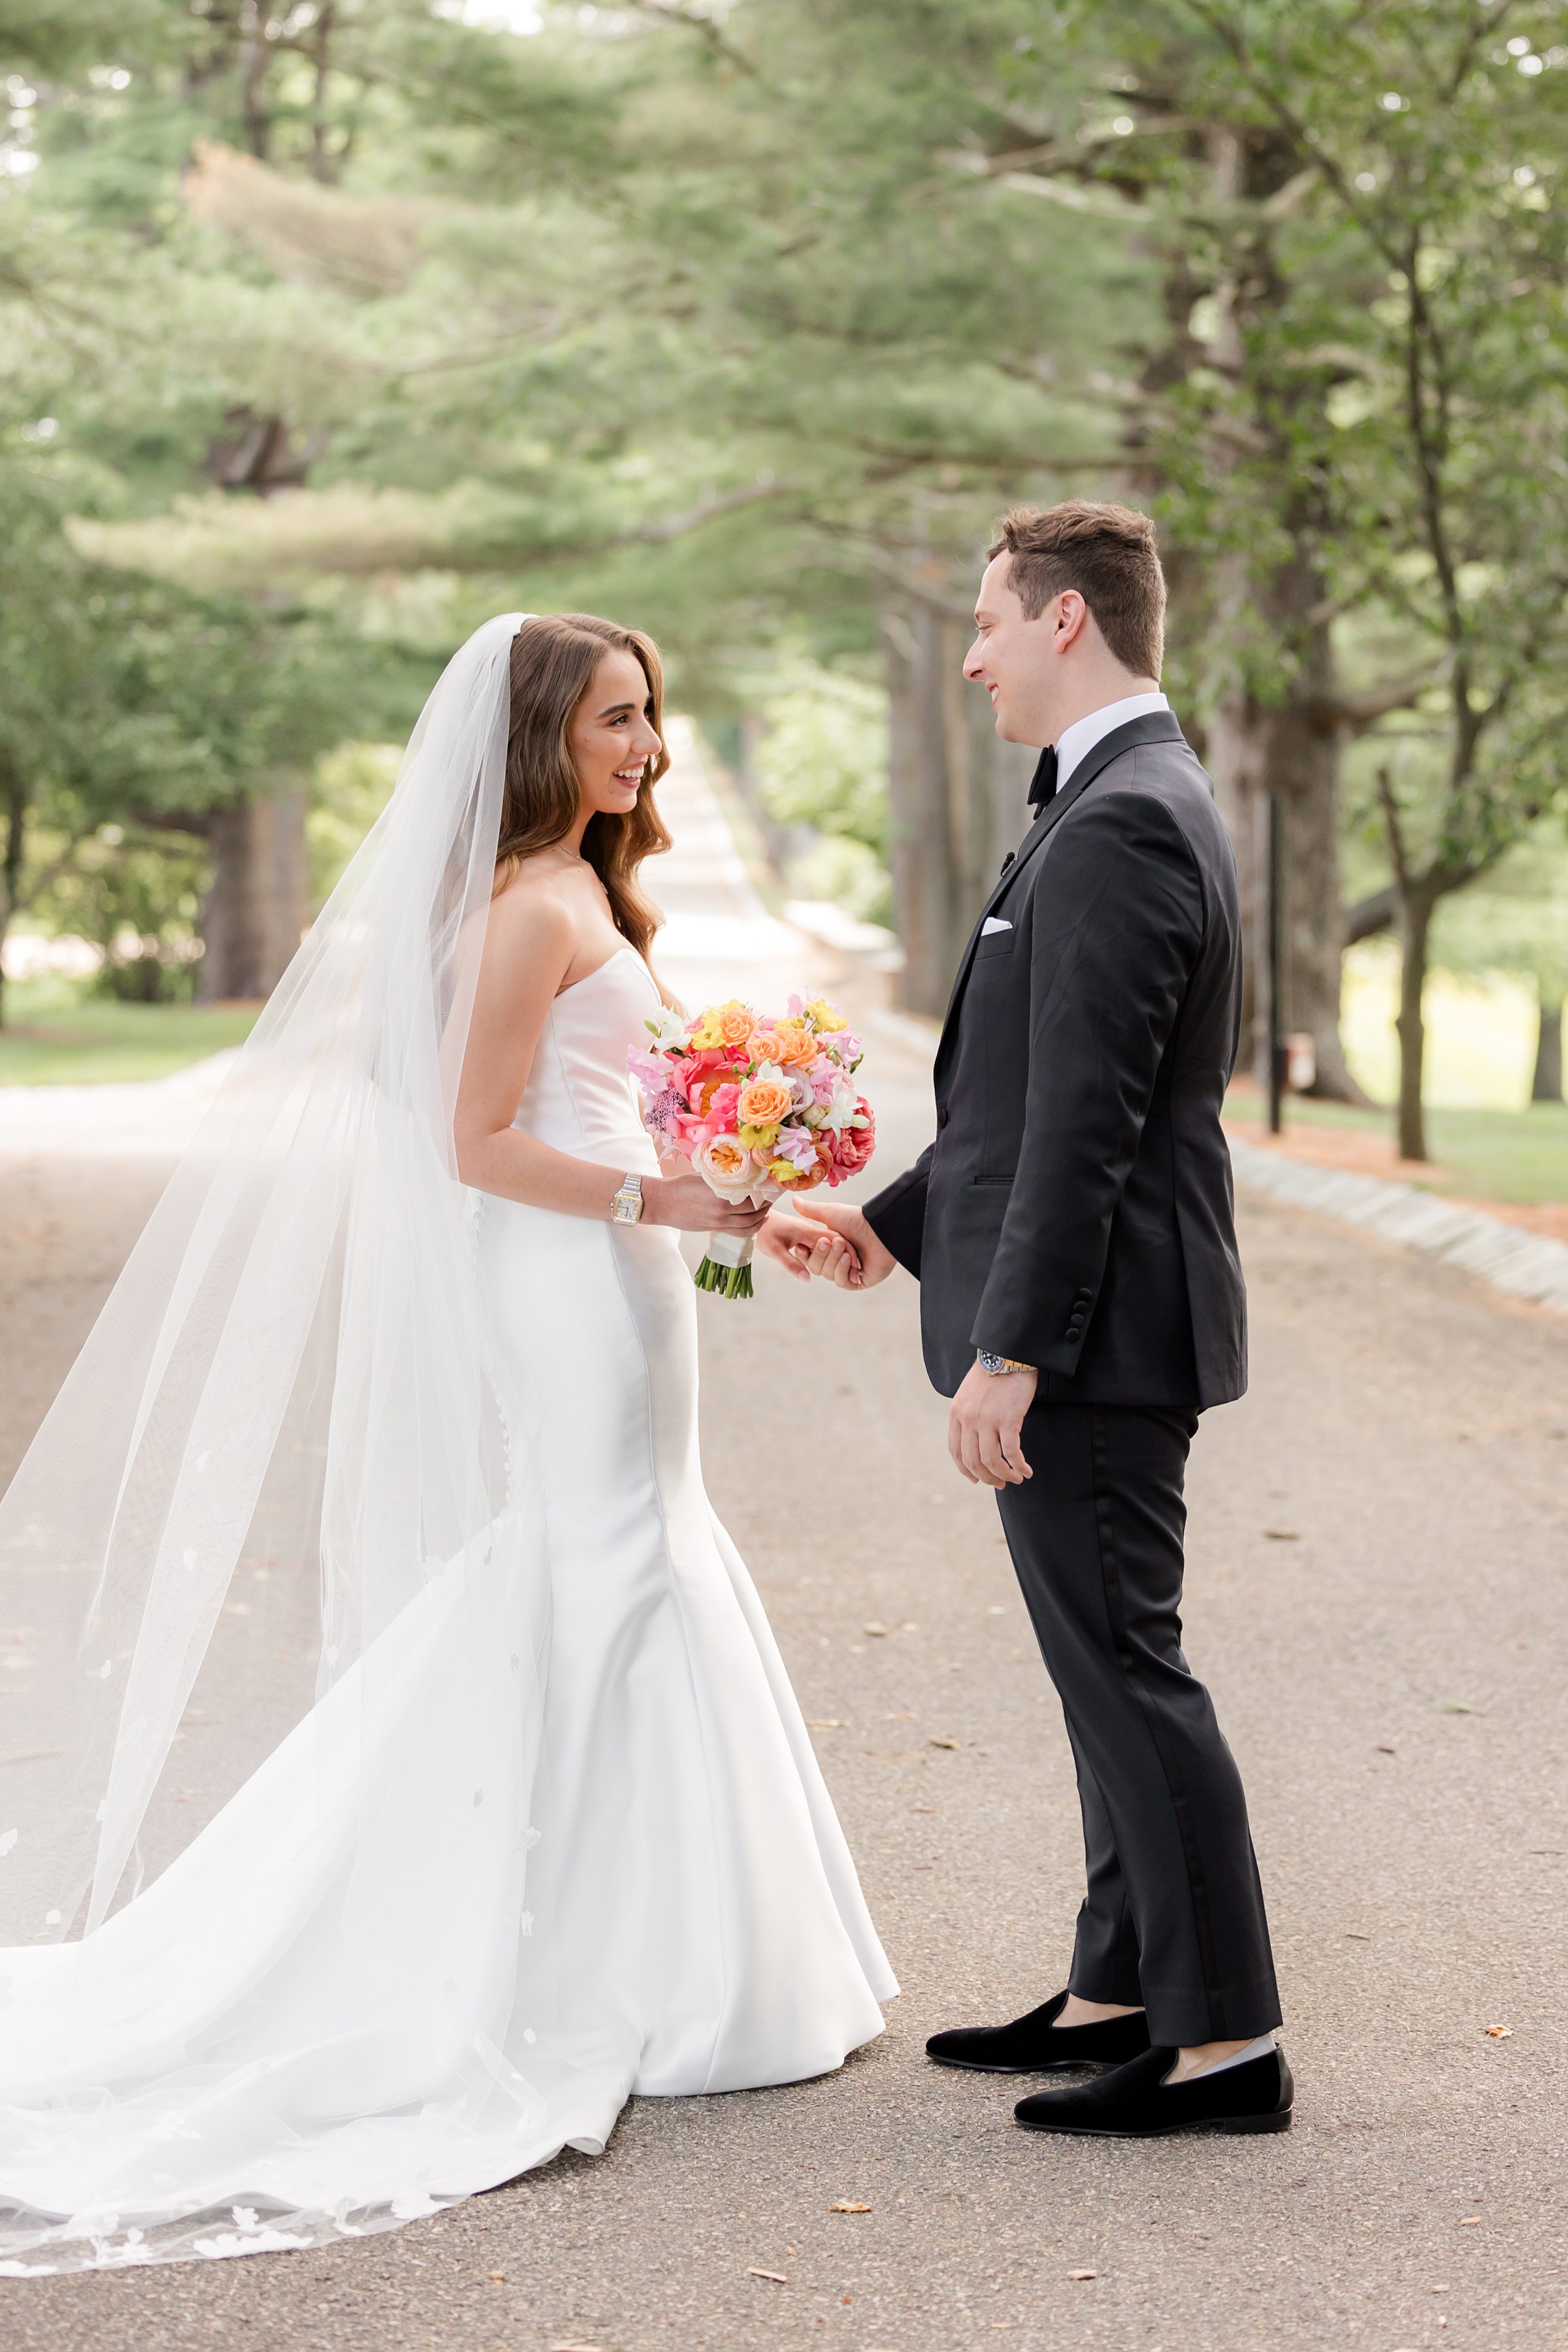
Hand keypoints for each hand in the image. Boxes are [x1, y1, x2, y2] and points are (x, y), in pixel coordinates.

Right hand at [642, 1170, 770, 1235]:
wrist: (661, 1203)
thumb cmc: (679, 1186)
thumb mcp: (705, 1177)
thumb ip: (724, 1179)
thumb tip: (742, 1173)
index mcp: (720, 1195)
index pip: (752, 1195)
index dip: (764, 1191)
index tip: (771, 1184)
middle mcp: (722, 1211)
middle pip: (754, 1211)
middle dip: (766, 1204)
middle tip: (771, 1195)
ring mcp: (718, 1223)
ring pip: (749, 1225)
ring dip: (761, 1217)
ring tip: (766, 1208)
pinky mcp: (714, 1229)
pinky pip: (739, 1232)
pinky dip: (751, 1227)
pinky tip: (756, 1221)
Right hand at [757, 1198, 897, 1288]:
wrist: (879, 1228)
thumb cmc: (856, 1219)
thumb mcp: (829, 1213)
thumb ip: (810, 1210)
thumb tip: (794, 1200)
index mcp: (828, 1247)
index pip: (809, 1257)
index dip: (804, 1253)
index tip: (801, 1246)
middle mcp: (836, 1260)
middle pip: (816, 1267)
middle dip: (821, 1254)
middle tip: (828, 1241)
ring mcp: (847, 1272)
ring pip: (828, 1275)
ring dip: (834, 1259)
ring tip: (843, 1245)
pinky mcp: (858, 1281)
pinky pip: (842, 1282)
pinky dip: (843, 1270)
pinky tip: (849, 1259)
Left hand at [947, 1361, 1035, 1487]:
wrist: (1008, 1354)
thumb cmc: (994, 1373)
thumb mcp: (970, 1394)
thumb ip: (969, 1414)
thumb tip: (976, 1439)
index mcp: (957, 1413)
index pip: (956, 1451)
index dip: (965, 1470)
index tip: (976, 1479)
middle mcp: (968, 1419)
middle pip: (973, 1461)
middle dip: (986, 1477)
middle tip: (999, 1484)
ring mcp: (987, 1420)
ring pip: (991, 1461)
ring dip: (1004, 1475)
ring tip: (1015, 1479)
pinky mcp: (1008, 1420)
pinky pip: (1012, 1452)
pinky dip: (1019, 1466)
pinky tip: (1026, 1471)